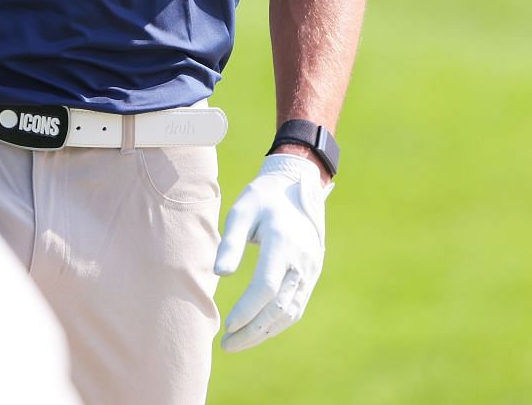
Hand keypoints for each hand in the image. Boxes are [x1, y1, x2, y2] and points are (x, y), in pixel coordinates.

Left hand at [212, 153, 329, 349]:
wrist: (295, 186)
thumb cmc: (260, 198)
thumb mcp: (241, 211)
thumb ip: (230, 242)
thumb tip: (220, 275)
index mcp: (283, 241)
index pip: (267, 286)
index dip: (247, 310)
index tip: (228, 325)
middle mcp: (302, 259)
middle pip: (280, 306)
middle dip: (253, 330)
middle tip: (228, 345)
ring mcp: (310, 268)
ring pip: (291, 311)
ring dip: (265, 331)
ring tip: (238, 343)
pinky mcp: (312, 273)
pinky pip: (297, 305)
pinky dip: (278, 322)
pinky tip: (258, 330)